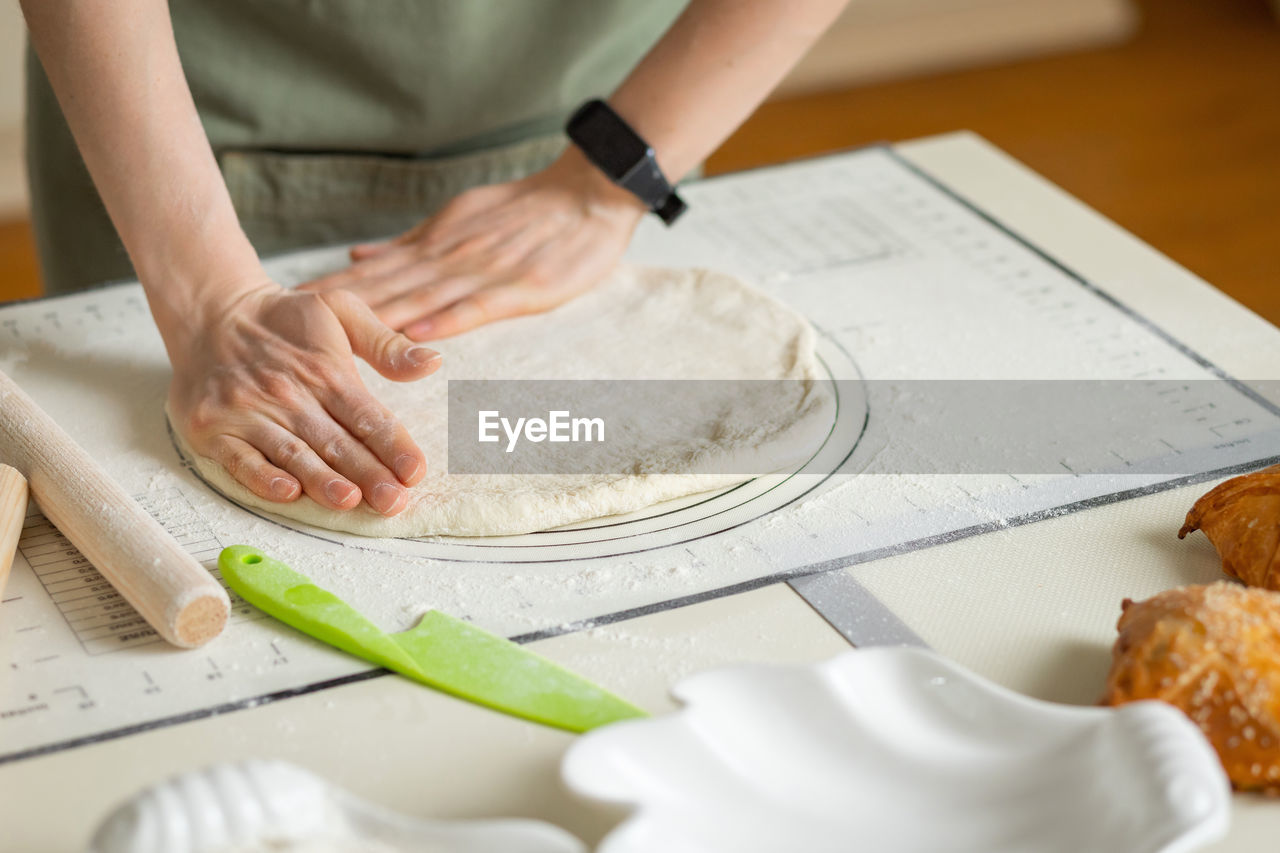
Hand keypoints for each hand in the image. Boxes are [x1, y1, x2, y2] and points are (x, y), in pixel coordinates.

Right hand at [166, 282, 440, 514]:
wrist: (209, 310)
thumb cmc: (283, 318)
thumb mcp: (340, 310)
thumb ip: (386, 343)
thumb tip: (432, 362)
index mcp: (326, 370)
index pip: (367, 415)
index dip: (393, 445)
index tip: (415, 471)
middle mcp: (289, 394)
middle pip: (335, 442)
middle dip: (368, 474)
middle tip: (394, 501)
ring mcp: (249, 413)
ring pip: (292, 453)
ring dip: (321, 480)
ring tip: (350, 501)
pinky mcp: (213, 429)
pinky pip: (240, 459)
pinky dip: (262, 477)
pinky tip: (287, 492)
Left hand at [299, 148, 646, 339]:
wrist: (587, 195)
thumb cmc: (529, 212)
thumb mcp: (460, 217)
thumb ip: (411, 243)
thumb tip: (359, 257)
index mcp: (435, 245)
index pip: (373, 273)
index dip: (331, 290)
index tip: (287, 306)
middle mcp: (449, 260)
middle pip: (384, 289)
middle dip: (336, 311)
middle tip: (290, 331)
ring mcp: (482, 274)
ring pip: (420, 302)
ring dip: (376, 322)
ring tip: (334, 342)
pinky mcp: (518, 289)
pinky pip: (474, 309)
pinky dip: (443, 323)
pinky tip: (413, 338)